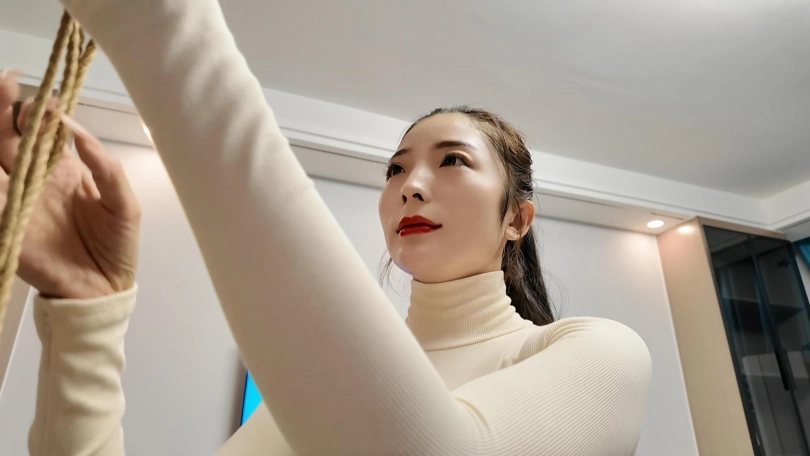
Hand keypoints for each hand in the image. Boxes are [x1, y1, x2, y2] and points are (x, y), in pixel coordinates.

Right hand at [0, 70, 140, 298]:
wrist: (103, 290)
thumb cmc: (117, 246)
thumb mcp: (124, 205)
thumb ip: (106, 168)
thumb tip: (78, 132)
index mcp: (65, 168)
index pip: (44, 130)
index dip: (41, 110)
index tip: (48, 99)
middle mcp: (35, 177)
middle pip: (9, 134)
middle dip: (5, 106)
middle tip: (6, 81)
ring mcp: (16, 198)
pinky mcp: (6, 222)